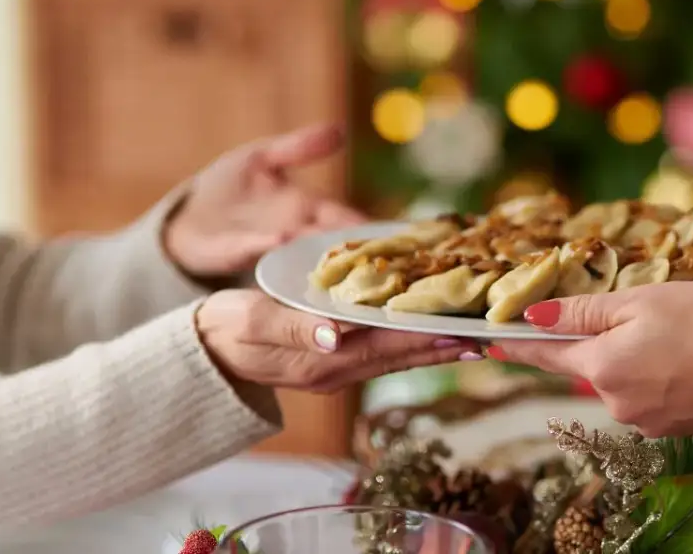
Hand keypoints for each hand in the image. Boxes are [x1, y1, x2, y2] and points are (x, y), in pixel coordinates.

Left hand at [164, 124, 366, 277]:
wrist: (184, 218)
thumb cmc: (227, 188)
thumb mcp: (263, 158)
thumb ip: (300, 148)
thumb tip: (339, 130)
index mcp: (306, 209)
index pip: (346, 219)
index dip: (371, 227)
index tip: (402, 234)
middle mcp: (292, 232)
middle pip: (330, 242)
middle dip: (355, 251)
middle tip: (386, 257)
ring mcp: (265, 245)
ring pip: (299, 253)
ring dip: (317, 255)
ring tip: (341, 255)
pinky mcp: (233, 250)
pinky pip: (252, 247)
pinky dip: (266, 244)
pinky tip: (281, 239)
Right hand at [196, 289, 482, 392]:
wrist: (205, 349)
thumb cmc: (227, 327)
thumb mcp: (254, 322)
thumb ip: (294, 328)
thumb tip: (336, 335)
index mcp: (321, 360)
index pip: (384, 347)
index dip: (424, 339)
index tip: (462, 331)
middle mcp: (335, 370)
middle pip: (400, 356)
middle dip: (443, 346)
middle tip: (487, 335)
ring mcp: (335, 369)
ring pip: (394, 357)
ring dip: (433, 347)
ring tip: (472, 336)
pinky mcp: (332, 361)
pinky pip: (379, 352)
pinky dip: (409, 342)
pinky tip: (428, 331)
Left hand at [493, 283, 692, 437]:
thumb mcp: (638, 302)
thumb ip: (583, 311)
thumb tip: (535, 317)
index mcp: (600, 366)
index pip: (546, 355)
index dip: (518, 346)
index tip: (490, 343)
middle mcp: (614, 401)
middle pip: (593, 367)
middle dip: (608, 345)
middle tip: (650, 321)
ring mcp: (642, 421)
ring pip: (623, 383)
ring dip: (637, 363)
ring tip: (680, 341)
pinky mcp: (669, 431)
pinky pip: (649, 400)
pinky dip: (659, 381)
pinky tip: (689, 365)